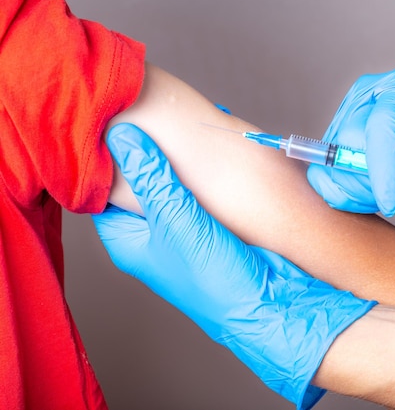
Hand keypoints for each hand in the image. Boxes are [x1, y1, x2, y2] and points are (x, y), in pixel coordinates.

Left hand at [92, 123, 374, 409]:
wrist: (272, 301)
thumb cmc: (215, 277)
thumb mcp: (177, 223)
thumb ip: (151, 179)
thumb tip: (123, 138)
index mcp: (130, 241)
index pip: (102, 195)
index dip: (104, 162)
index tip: (109, 125)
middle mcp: (155, 233)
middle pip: (139, 185)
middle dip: (145, 152)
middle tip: (144, 112)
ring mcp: (187, 224)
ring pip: (174, 181)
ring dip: (178, 155)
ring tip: (175, 115)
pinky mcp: (216, 218)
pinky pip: (203, 184)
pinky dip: (204, 164)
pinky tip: (208, 137)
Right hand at [307, 67, 394, 215]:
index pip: (383, 127)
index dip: (383, 168)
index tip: (391, 204)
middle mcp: (367, 97)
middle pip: (350, 147)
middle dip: (373, 184)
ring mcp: (343, 117)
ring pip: (332, 167)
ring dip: (360, 193)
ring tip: (390, 192)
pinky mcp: (330, 141)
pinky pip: (322, 178)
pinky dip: (344, 196)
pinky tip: (369, 195)